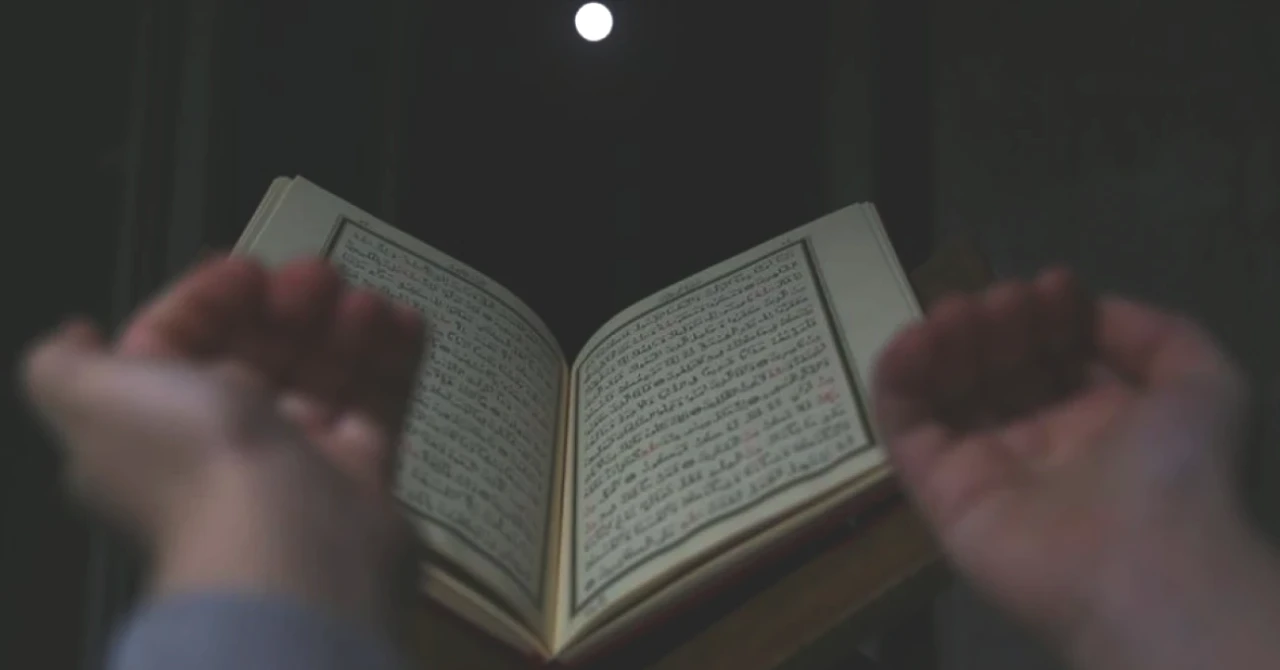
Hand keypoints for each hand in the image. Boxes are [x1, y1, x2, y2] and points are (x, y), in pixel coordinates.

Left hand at [21, 255, 424, 628]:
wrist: (289, 539)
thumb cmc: (190, 457)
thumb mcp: (88, 396)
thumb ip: (61, 362)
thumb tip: (76, 334)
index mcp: (156, 424)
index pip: (178, 343)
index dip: (207, 298)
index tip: (246, 270)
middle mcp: (224, 444)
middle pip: (259, 351)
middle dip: (287, 303)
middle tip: (318, 277)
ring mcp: (298, 459)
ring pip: (323, 372)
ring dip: (344, 324)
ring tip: (364, 300)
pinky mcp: (361, 471)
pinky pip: (379, 403)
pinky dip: (393, 357)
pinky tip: (404, 320)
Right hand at [872, 268, 1255, 644]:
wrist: (1145, 566)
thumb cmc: (1181, 473)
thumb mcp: (1206, 383)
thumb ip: (1159, 333)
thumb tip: (1090, 310)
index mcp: (1100, 423)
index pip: (1055, 355)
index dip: (1050, 315)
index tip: (1054, 285)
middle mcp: (1039, 443)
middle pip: (997, 365)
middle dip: (999, 320)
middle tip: (1004, 301)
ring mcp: (983, 467)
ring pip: (946, 389)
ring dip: (946, 339)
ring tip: (957, 310)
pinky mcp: (937, 489)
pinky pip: (903, 426)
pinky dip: (896, 376)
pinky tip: (914, 336)